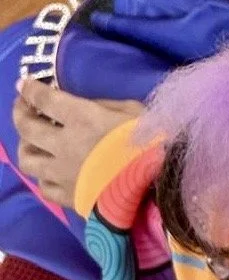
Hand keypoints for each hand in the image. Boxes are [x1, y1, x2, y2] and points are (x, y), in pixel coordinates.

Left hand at [13, 80, 143, 209]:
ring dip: (25, 144)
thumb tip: (84, 106)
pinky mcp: (67, 197)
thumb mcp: (132, 110)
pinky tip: (48, 169)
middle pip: (27, 128)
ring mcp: (61, 173)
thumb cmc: (151, 140)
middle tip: (20, 104)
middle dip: (19, 112)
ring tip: (30, 139)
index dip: (30, 90)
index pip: (45, 100)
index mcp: (82, 118)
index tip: (22, 83)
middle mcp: (64, 145)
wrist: (157, 184)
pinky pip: (43, 185)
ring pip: (27, 159)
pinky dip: (42, 174)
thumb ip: (104, 106)